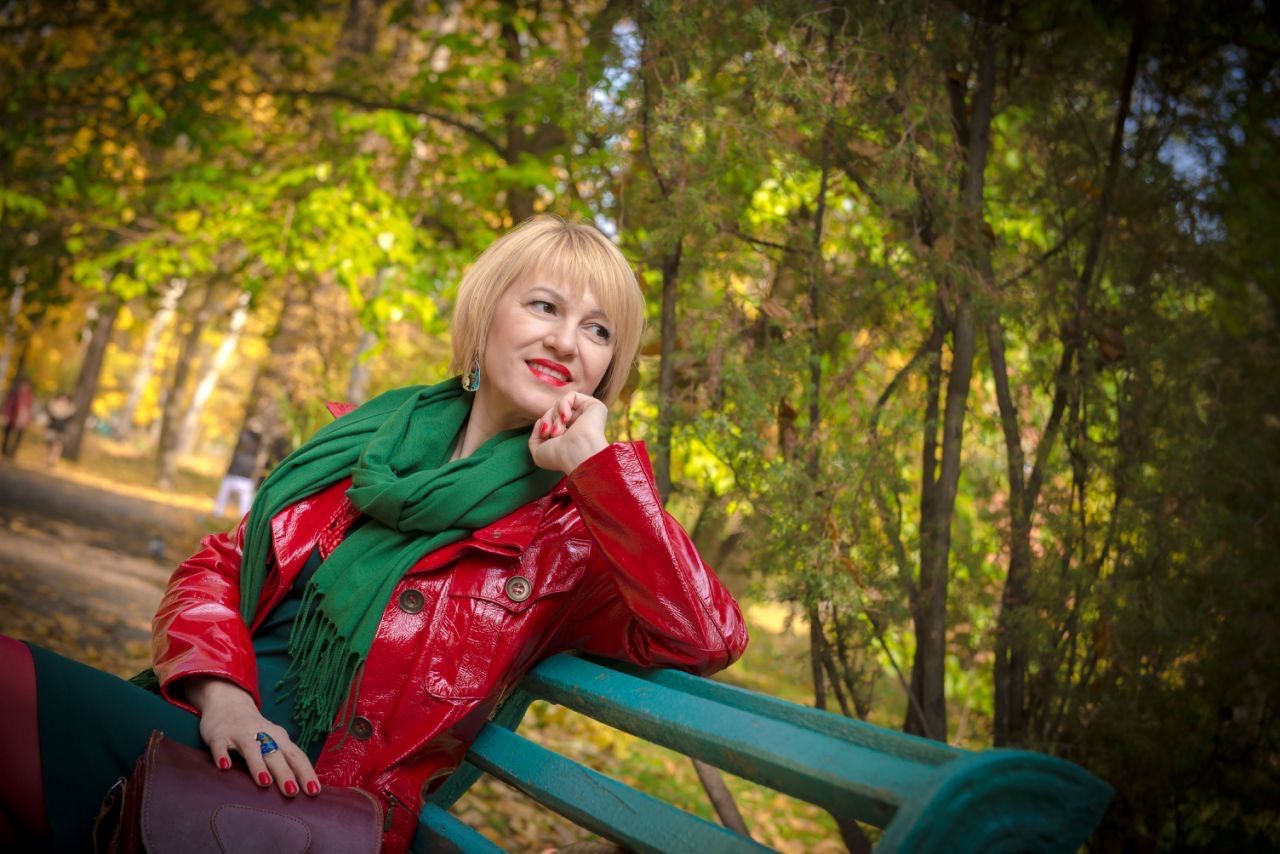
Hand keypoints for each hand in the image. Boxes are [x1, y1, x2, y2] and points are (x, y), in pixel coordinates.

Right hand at [184, 676, 320, 797]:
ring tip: (265, 783)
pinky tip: (224, 767)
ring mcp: (240, 733)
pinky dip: (222, 755)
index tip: (314, 791)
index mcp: (279, 738)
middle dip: (285, 773)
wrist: (229, 702)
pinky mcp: (220, 735)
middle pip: (276, 754)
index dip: (305, 773)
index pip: (296, 756)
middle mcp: (262, 735)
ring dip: (258, 765)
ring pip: (251, 749)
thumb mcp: (273, 741)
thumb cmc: (256, 730)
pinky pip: (220, 745)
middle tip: (292, 793)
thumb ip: (284, 760)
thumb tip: (301, 788)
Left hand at [529, 391, 608, 473]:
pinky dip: (563, 405)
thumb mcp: (539, 453)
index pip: (552, 421)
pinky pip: (571, 396)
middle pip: (555, 411)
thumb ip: (535, 438)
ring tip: (559, 430)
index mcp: (570, 436)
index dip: (544, 424)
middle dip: (548, 420)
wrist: (578, 455)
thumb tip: (540, 420)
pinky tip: (566, 418)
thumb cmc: (560, 458)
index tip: (544, 435)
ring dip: (555, 416)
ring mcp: (587, 415)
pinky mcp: (593, 406)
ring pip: (561, 404)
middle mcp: (580, 425)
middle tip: (551, 433)